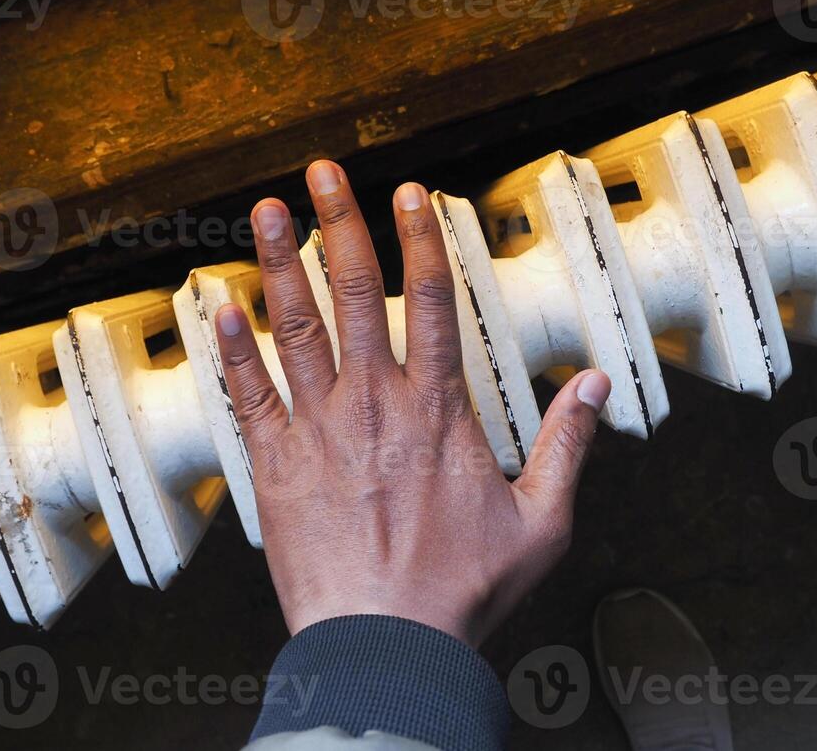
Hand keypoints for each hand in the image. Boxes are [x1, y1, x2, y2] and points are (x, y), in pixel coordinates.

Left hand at [213, 159, 611, 647]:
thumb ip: (568, 445)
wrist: (388, 644)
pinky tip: (220, 306)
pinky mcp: (277, 465)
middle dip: (338, 222)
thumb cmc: (463, 591)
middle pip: (354, 291)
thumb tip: (596, 385)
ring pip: (296, 328)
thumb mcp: (542, 520)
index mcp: (439, 409)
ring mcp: (321, 430)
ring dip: (277, 263)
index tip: (409, 193)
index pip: (429, 300)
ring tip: (263, 211)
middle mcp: (376, 403)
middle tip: (323, 171)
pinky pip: (249, 395)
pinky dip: (234, 349)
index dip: (420, 239)